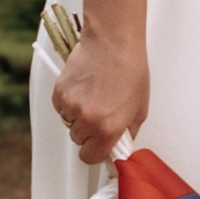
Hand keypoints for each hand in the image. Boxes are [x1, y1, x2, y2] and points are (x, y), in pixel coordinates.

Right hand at [51, 26, 147, 164]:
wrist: (113, 42)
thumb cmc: (129, 69)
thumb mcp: (139, 108)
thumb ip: (127, 132)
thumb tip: (120, 145)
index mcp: (109, 128)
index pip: (91, 157)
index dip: (95, 151)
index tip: (99, 145)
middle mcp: (88, 120)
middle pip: (78, 140)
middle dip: (88, 131)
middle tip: (99, 113)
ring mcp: (71, 105)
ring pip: (68, 123)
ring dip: (77, 115)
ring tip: (92, 96)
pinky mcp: (60, 91)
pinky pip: (60, 107)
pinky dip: (68, 101)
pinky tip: (82, 88)